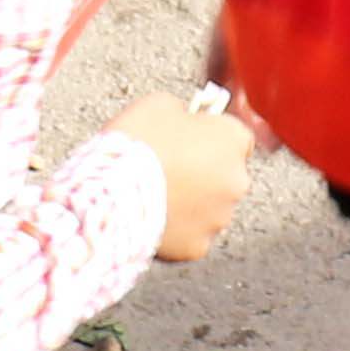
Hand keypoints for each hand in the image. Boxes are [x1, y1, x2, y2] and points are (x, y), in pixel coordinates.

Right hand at [114, 92, 260, 260]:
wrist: (111, 192)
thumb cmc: (136, 143)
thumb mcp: (160, 104)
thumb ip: (183, 112)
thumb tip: (183, 120)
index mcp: (233, 139)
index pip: (234, 138)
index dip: (209, 139)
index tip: (190, 141)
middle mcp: (238, 180)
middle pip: (225, 176)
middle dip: (203, 174)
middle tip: (168, 171)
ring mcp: (220, 217)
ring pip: (209, 209)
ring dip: (191, 204)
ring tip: (155, 197)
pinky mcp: (198, 246)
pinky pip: (191, 237)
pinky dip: (176, 231)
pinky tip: (153, 220)